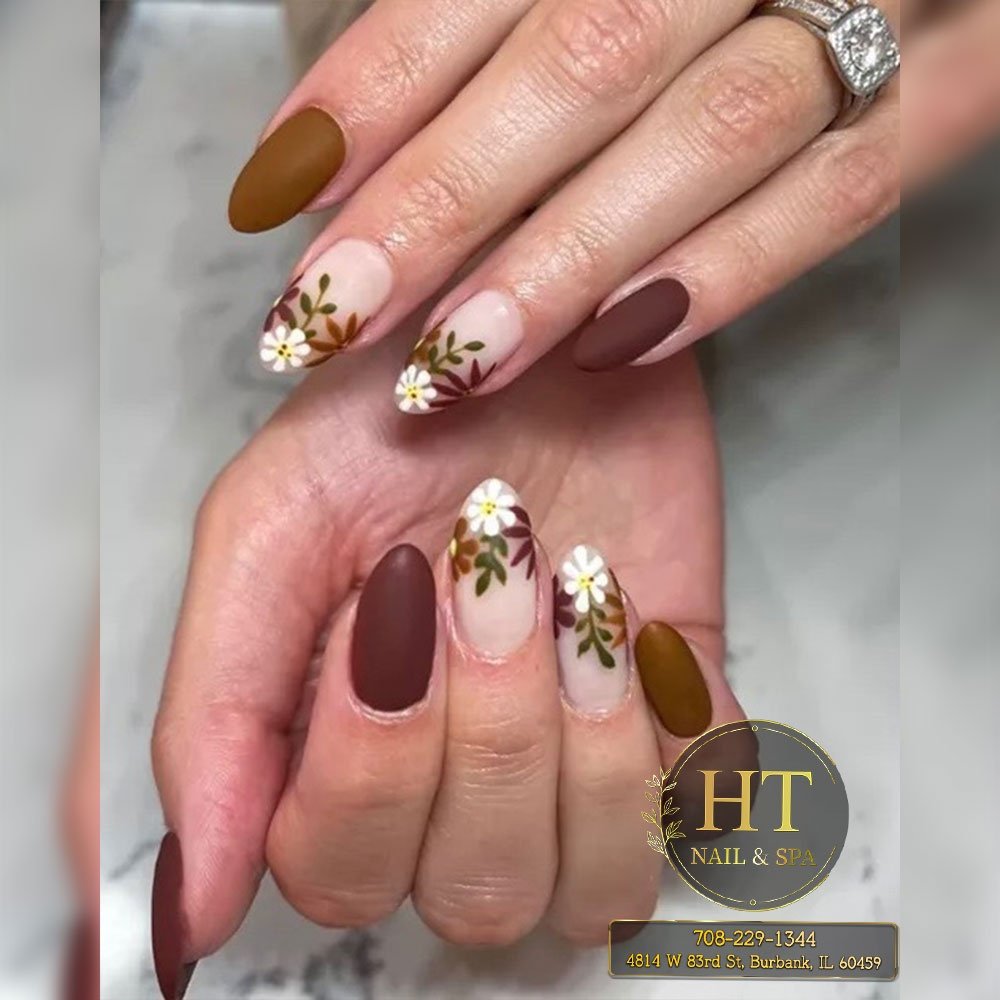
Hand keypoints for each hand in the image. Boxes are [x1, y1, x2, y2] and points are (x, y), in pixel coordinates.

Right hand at [149, 326, 743, 997]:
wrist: (546, 335)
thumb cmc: (399, 415)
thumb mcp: (271, 530)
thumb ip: (219, 714)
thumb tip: (192, 911)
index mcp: (343, 754)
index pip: (343, 876)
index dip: (371, 768)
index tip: (390, 613)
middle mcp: (458, 788)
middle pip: (477, 892)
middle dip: (490, 730)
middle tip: (490, 576)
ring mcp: (579, 764)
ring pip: (595, 885)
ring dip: (588, 737)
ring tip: (574, 595)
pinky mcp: (682, 721)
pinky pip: (701, 807)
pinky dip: (673, 714)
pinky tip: (635, 618)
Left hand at [229, 0, 903, 403]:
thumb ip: (504, 13)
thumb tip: (357, 131)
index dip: (375, 85)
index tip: (285, 189)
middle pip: (587, 59)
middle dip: (446, 198)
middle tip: (337, 309)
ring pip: (714, 132)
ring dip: (569, 260)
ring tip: (454, 360)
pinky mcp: (966, 87)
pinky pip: (844, 194)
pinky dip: (725, 273)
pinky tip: (612, 346)